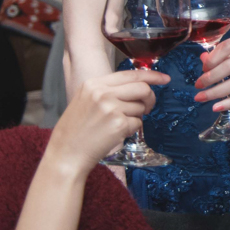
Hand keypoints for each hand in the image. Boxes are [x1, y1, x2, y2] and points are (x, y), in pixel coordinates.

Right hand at [44, 69, 166, 172]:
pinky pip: (138, 123)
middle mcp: (102, 93)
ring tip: (117, 125)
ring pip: (141, 107)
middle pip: (143, 88)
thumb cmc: (75, 131)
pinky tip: (115, 134)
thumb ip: (107, 90)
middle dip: (150, 99)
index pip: (131, 74)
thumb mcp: (85, 100)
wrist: (65, 154)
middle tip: (147, 108)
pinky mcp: (119, 124)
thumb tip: (138, 86)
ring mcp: (111, 108)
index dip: (152, 76)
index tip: (165, 79)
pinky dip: (132, 129)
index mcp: (93, 84)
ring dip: (136, 117)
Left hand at [193, 32, 229, 110]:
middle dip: (211, 77)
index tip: (203, 68)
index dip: (213, 58)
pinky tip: (216, 107)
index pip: (229, 46)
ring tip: (201, 97)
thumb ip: (220, 53)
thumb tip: (203, 59)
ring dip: (216, 92)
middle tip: (198, 85)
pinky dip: (229, 102)